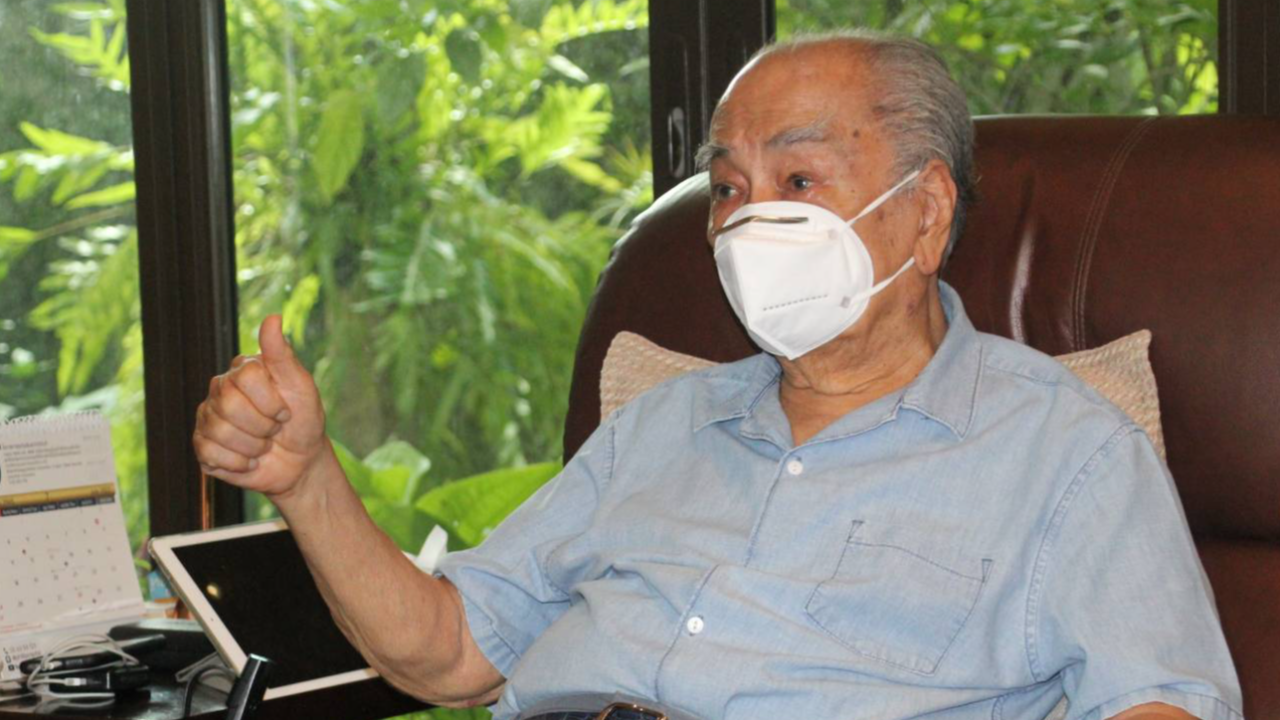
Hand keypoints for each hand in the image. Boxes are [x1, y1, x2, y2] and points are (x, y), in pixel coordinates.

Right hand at [193, 315, 327, 497]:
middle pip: (229, 406)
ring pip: (220, 432)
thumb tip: (273, 317)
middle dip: (262, 426)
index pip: (246, 377)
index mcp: (243, 370)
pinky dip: (238, 463)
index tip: (286, 411)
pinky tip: (249, 460)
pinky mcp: (203, 445)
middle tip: (274, 429)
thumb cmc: (303, 420)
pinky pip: (211, 454)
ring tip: (262, 445)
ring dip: (252, 447)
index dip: (271, 402)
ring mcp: (208, 417)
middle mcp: (220, 389)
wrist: (300, 461)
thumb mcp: (301, 386)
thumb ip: (282, 354)